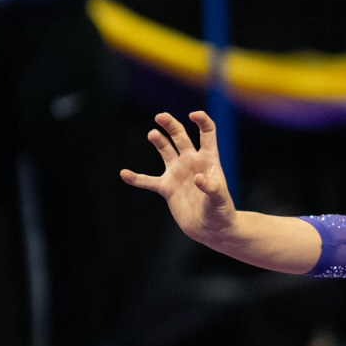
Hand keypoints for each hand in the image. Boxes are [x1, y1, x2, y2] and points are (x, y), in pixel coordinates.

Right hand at [119, 111, 237, 241]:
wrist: (211, 229)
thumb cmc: (221, 212)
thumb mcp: (220, 200)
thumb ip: (212, 188)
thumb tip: (197, 178)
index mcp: (209, 159)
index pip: (207, 133)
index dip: (202, 121)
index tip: (193, 115)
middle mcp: (192, 162)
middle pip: (180, 136)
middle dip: (171, 125)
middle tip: (160, 117)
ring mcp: (177, 173)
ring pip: (165, 150)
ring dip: (158, 140)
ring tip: (153, 134)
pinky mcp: (167, 188)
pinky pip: (148, 181)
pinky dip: (136, 178)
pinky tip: (124, 174)